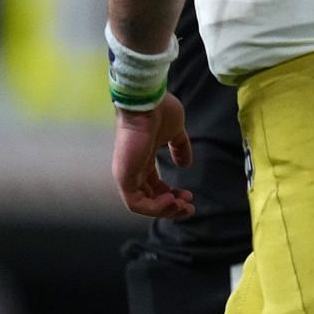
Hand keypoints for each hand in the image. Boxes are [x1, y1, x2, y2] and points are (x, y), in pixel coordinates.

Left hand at [112, 95, 194, 219]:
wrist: (146, 103)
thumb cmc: (159, 112)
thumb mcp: (176, 132)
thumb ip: (180, 148)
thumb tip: (186, 164)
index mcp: (143, 160)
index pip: (154, 186)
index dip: (171, 194)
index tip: (189, 195)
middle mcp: (133, 170)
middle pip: (149, 198)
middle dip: (170, 207)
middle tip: (188, 208)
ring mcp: (127, 174)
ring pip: (142, 205)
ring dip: (163, 210)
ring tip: (181, 206)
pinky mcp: (124, 177)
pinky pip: (136, 203)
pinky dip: (153, 207)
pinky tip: (171, 200)